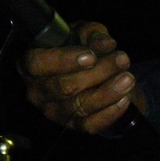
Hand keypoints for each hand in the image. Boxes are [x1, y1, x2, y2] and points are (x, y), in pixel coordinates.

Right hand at [19, 22, 143, 132]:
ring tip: (128, 78)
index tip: (91, 56)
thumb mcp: (85, 34)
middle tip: (122, 59)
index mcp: (31, 65)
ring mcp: (54, 112)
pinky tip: (125, 98)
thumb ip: (91, 34)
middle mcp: (37, 92)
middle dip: (98, 72)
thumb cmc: (82, 50)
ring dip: (108, 92)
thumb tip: (104, 43)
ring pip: (79, 106)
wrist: (95, 75)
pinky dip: (110, 112)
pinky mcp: (72, 126)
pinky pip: (90, 125)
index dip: (63, 60)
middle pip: (64, 86)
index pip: (37, 64)